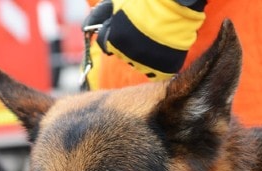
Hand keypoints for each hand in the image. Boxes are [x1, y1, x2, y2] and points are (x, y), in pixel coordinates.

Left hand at [86, 0, 205, 79]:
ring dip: (144, 55)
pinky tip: (163, 50)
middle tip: (144, 30)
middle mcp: (126, 55)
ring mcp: (145, 63)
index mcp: (114, 40)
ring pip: (139, 64)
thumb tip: (85, 28)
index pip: (106, 45)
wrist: (176, 0)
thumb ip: (99, 17)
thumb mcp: (117, 3)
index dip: (116, 34)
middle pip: (122, 55)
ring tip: (156, 37)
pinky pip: (156, 73)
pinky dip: (159, 64)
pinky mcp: (162, 68)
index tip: (127, 26)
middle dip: (130, 45)